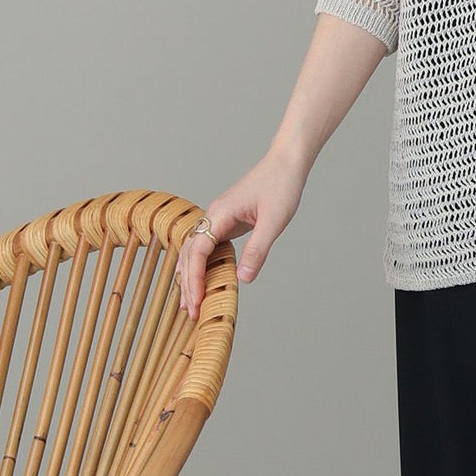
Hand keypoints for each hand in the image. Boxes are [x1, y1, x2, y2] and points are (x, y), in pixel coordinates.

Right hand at [173, 148, 307, 321]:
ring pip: (195, 250)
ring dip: (190, 276)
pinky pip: (207, 246)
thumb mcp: (274, 220)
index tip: (195, 301)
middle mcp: (214, 215)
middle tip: (190, 312)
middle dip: (188, 283)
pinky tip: (201, 281)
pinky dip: (201, 265)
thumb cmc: (281, 185)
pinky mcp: (227, 221)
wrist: (287, 162)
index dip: (194, 277)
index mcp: (220, 213)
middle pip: (190, 253)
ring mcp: (218, 218)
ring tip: (189, 304)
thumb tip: (242, 279)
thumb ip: (257, 250)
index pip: (198, 251)